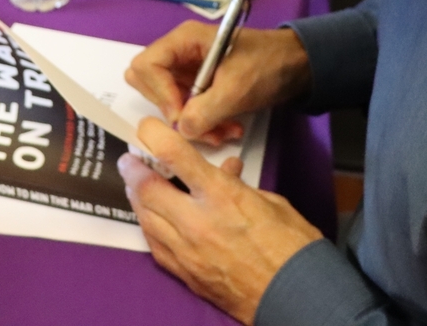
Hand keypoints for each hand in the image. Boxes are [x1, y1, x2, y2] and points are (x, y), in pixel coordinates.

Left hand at [119, 118, 322, 324]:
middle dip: (133, 170)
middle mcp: (197, 222)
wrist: (296, 297)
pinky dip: (150, 227)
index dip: (154, 135)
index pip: (175, 156)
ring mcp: (187, 252)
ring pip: (146, 219)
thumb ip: (238, 185)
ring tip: (136, 186)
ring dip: (137, 199)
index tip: (146, 128)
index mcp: (222, 196)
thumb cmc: (292, 246)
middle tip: (130, 161)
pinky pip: (155, 247)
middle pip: (147, 189)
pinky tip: (152, 220)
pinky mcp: (186, 275)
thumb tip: (225, 171)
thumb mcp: (270, 201)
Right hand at [127, 22, 310, 145]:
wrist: (298, 66)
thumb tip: (181, 130)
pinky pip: (187, 110)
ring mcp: (188, 70)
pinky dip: (204, 124)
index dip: (158, 93)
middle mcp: (180, 53)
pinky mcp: (199, 87)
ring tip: (222, 132)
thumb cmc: (268, 65)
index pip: (146, 65)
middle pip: (149, 84)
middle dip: (172, 110)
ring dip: (192, 123)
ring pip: (168, 102)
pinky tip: (228, 129)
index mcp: (184, 41)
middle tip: (197, 125)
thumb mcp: (238, 88)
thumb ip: (206, 110)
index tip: (181, 114)